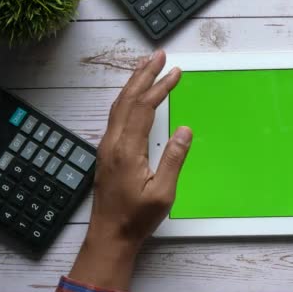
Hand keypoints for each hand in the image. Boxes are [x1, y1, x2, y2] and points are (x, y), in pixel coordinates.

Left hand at [69, 50, 192, 289]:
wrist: (109, 236)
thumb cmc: (137, 218)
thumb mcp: (162, 192)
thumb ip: (174, 159)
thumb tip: (185, 129)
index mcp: (127, 150)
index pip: (143, 108)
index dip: (159, 87)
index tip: (175, 72)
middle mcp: (112, 142)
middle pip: (127, 99)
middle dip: (144, 75)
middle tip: (159, 56)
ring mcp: (107, 147)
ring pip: (118, 106)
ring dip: (134, 84)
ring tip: (148, 67)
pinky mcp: (107, 152)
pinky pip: (116, 116)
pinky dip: (128, 99)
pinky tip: (135, 97)